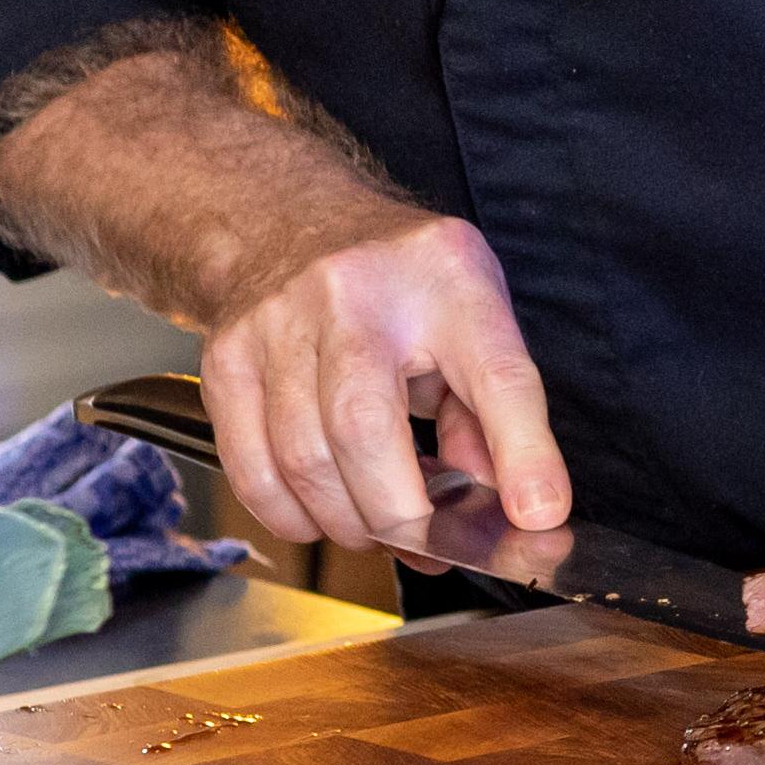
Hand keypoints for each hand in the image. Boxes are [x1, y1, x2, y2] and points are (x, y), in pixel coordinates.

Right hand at [196, 211, 565, 554]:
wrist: (289, 223)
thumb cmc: (401, 282)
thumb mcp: (475, 319)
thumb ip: (500, 413)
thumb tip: (516, 507)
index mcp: (444, 279)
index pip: (496, 374)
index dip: (523, 453)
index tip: (538, 515)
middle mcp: (353, 293)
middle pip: (365, 431)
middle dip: (401, 515)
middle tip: (427, 541)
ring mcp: (277, 323)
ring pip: (304, 460)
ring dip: (348, 523)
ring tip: (379, 526)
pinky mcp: (226, 360)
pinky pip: (252, 469)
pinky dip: (292, 515)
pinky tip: (323, 514)